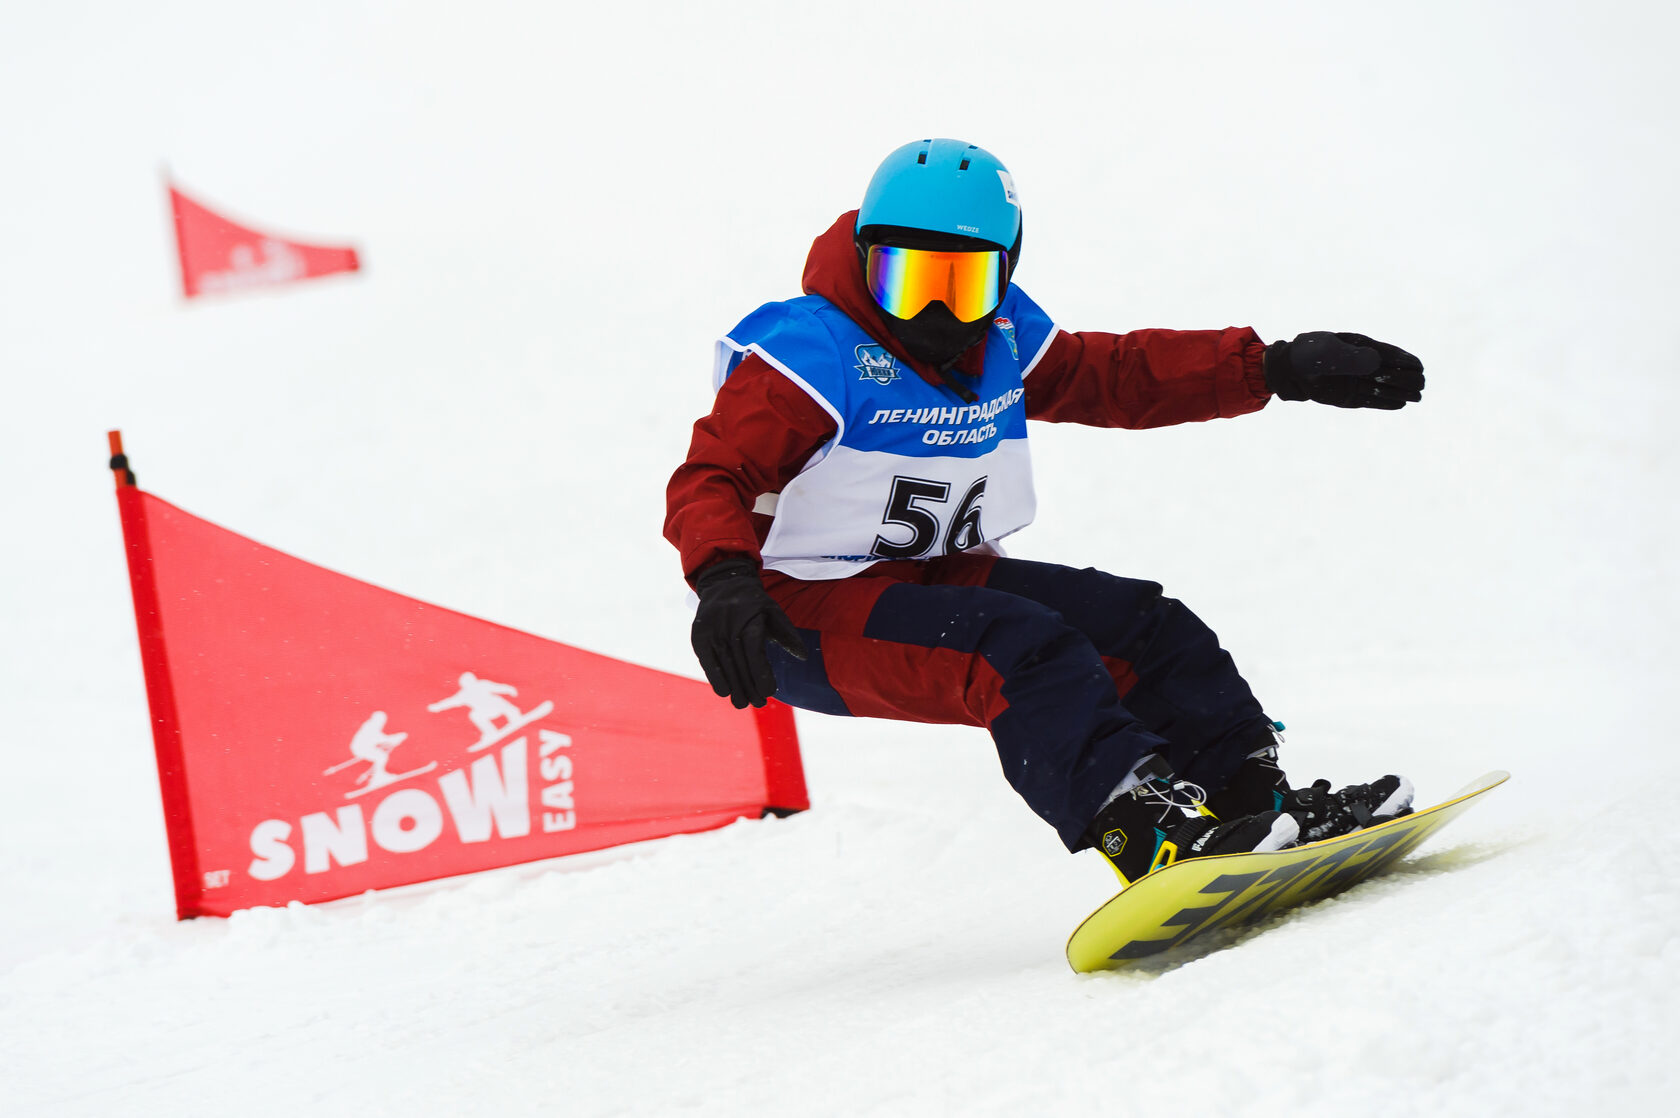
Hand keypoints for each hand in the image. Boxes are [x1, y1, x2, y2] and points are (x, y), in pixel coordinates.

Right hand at [691, 559, 807, 708]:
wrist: (724, 583)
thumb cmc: (754, 603)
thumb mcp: (774, 612)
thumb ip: (787, 634)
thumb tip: (803, 656)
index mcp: (749, 621)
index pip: (754, 654)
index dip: (761, 675)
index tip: (769, 692)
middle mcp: (728, 627)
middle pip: (739, 664)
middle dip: (749, 688)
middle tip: (759, 704)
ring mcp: (711, 632)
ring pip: (723, 666)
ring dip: (734, 688)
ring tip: (743, 704)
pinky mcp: (699, 636)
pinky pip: (707, 662)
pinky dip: (716, 678)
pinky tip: (725, 692)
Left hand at [1265, 332, 1423, 409]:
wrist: (1288, 370)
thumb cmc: (1308, 354)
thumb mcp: (1327, 351)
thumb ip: (1350, 356)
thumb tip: (1375, 362)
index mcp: (1361, 347)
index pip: (1390, 354)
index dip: (1406, 361)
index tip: (1419, 367)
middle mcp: (1361, 365)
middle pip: (1392, 372)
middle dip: (1407, 378)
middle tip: (1419, 385)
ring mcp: (1355, 382)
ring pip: (1384, 388)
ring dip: (1401, 392)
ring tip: (1417, 396)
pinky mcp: (1348, 397)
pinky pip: (1371, 401)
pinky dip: (1385, 403)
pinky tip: (1401, 404)